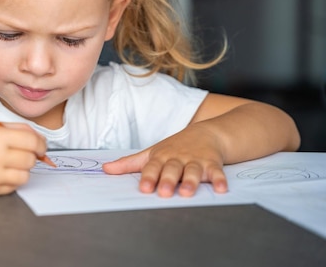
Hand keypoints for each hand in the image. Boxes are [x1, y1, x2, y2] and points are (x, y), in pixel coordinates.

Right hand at [0, 123, 46, 196]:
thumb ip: (17, 130)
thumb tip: (40, 140)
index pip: (32, 142)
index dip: (41, 145)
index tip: (40, 147)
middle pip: (30, 160)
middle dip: (30, 157)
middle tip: (21, 154)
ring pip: (25, 176)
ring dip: (21, 170)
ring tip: (9, 164)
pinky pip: (13, 187)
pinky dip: (11, 180)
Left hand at [102, 125, 227, 196]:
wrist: (207, 132)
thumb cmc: (175, 147)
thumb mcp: (151, 153)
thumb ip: (129, 164)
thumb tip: (105, 169)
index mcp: (161, 157)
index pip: (152, 167)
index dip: (148, 177)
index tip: (144, 188)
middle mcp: (178, 159)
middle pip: (172, 169)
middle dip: (168, 180)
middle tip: (164, 192)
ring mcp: (196, 161)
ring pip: (193, 171)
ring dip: (191, 182)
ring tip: (187, 192)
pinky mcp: (213, 164)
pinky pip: (217, 172)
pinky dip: (219, 180)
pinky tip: (221, 189)